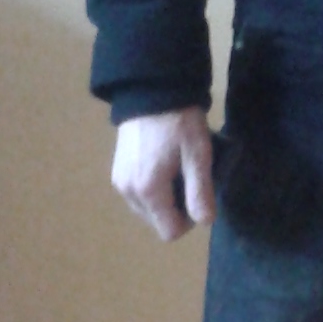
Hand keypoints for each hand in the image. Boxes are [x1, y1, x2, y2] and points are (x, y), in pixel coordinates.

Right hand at [111, 106, 214, 241]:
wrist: (151, 89)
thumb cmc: (178, 122)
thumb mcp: (198, 155)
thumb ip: (200, 192)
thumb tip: (205, 222)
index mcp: (148, 191)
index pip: (170, 231)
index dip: (190, 221)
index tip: (199, 195)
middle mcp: (128, 192)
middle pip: (157, 222)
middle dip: (177, 209)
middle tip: (190, 178)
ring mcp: (119, 182)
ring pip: (147, 210)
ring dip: (165, 199)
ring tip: (176, 168)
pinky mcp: (116, 170)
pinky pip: (138, 194)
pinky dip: (152, 188)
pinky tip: (162, 163)